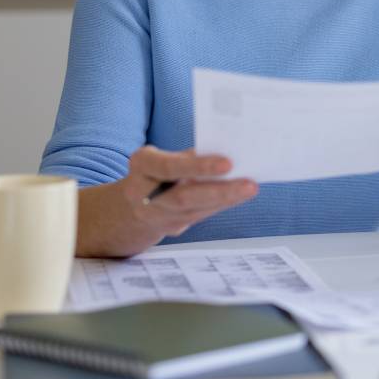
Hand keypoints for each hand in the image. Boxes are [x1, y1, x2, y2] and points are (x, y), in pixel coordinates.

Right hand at [120, 146, 258, 238]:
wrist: (129, 206)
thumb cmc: (157, 171)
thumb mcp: (164, 156)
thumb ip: (189, 156)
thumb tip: (227, 151)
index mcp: (142, 165)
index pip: (169, 167)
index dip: (198, 167)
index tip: (228, 164)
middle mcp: (144, 193)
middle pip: (184, 196)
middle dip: (219, 191)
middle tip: (249, 185)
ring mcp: (156, 215)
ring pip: (195, 210)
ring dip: (226, 200)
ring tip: (249, 189)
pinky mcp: (170, 227)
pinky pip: (200, 216)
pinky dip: (221, 205)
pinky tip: (238, 196)